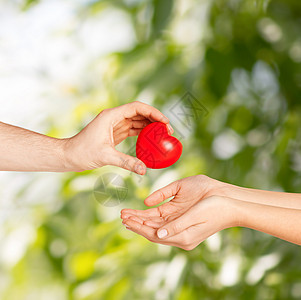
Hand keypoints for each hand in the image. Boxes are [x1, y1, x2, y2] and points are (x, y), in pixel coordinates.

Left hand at [63, 101, 172, 172]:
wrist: (69, 156)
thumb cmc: (82, 153)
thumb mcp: (106, 157)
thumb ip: (127, 162)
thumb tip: (144, 170)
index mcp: (111, 116)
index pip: (137, 108)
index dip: (153, 112)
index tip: (165, 121)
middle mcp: (114, 117)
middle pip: (139, 113)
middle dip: (155, 119)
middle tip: (168, 130)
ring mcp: (115, 124)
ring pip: (137, 120)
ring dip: (150, 125)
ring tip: (163, 134)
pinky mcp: (115, 132)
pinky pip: (133, 129)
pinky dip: (143, 132)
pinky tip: (152, 138)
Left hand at [121, 175, 237, 249]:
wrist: (232, 207)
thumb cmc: (216, 207)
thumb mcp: (195, 215)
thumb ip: (176, 226)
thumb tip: (158, 234)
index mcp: (183, 237)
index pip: (153, 233)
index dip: (138, 226)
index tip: (125, 218)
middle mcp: (181, 238)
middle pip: (152, 233)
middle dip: (137, 224)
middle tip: (122, 215)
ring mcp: (183, 234)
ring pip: (157, 230)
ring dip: (143, 222)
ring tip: (129, 216)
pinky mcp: (185, 228)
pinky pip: (164, 226)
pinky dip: (152, 221)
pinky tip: (146, 217)